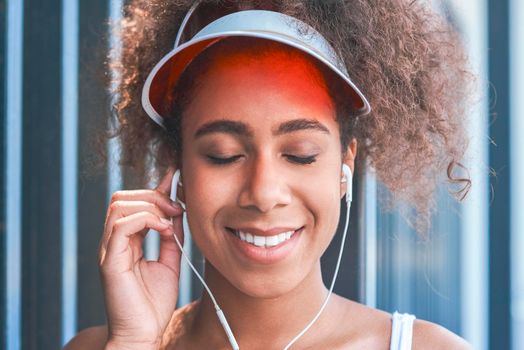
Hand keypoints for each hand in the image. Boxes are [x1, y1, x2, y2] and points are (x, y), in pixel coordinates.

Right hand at [98, 167, 183, 348]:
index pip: (133, 202)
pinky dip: (146, 219)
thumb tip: (178, 211)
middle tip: (178, 208)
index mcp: (126, 241)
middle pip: (122, 197)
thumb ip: (171, 236)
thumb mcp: (170, 261)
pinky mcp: (109, 261)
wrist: (144, 334)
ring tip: (172, 220)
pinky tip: (165, 230)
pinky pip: (121, 225)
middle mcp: (114, 241)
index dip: (155, 187)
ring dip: (151, 205)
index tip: (176, 177)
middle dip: (153, 194)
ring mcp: (109, 249)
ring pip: (119, 205)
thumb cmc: (154, 303)